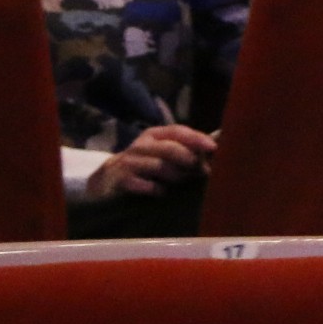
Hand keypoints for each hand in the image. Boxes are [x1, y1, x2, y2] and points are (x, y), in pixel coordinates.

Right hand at [88, 124, 216, 199]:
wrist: (106, 182)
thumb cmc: (144, 166)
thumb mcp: (162, 154)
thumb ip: (186, 150)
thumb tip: (216, 148)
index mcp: (154, 135)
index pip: (177, 131)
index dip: (196, 138)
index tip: (213, 147)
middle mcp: (141, 145)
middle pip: (169, 148)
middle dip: (188, 159)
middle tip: (202, 171)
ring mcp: (129, 162)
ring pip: (158, 166)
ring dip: (176, 175)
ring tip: (183, 182)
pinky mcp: (120, 179)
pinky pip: (144, 184)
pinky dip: (157, 189)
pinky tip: (162, 192)